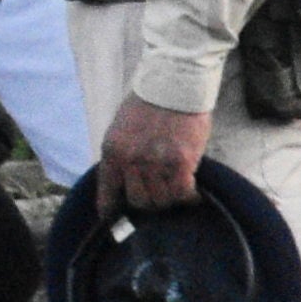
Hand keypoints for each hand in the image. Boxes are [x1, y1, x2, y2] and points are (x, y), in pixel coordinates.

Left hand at [100, 91, 208, 211]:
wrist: (174, 83)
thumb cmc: (149, 102)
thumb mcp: (122, 128)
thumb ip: (123, 153)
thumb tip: (128, 179)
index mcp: (113, 151)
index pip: (108, 191)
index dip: (111, 209)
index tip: (114, 217)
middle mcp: (131, 160)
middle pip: (139, 200)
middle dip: (149, 202)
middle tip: (159, 196)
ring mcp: (156, 162)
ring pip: (162, 199)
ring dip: (170, 198)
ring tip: (177, 190)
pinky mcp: (182, 162)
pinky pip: (183, 192)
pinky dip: (188, 196)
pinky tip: (192, 192)